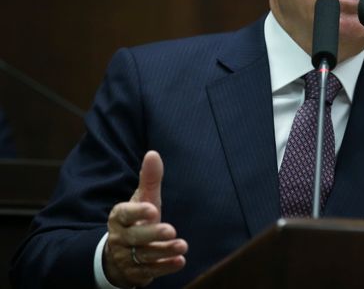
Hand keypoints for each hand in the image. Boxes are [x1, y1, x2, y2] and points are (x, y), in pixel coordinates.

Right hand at [103, 151, 187, 287]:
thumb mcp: (143, 199)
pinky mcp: (136, 273)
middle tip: (170, 229)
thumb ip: (149, 179)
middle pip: (135, 237)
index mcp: (119, 217)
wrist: (120, 253)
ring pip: (144, 256)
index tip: (152, 209)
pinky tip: (179, 261)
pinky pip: (150, 271)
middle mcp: (120, 238)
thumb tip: (153, 153)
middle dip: (153, 234)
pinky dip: (165, 267)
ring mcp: (127, 257)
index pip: (124, 214)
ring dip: (164, 251)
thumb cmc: (136, 220)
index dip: (137, 212)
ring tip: (182, 245)